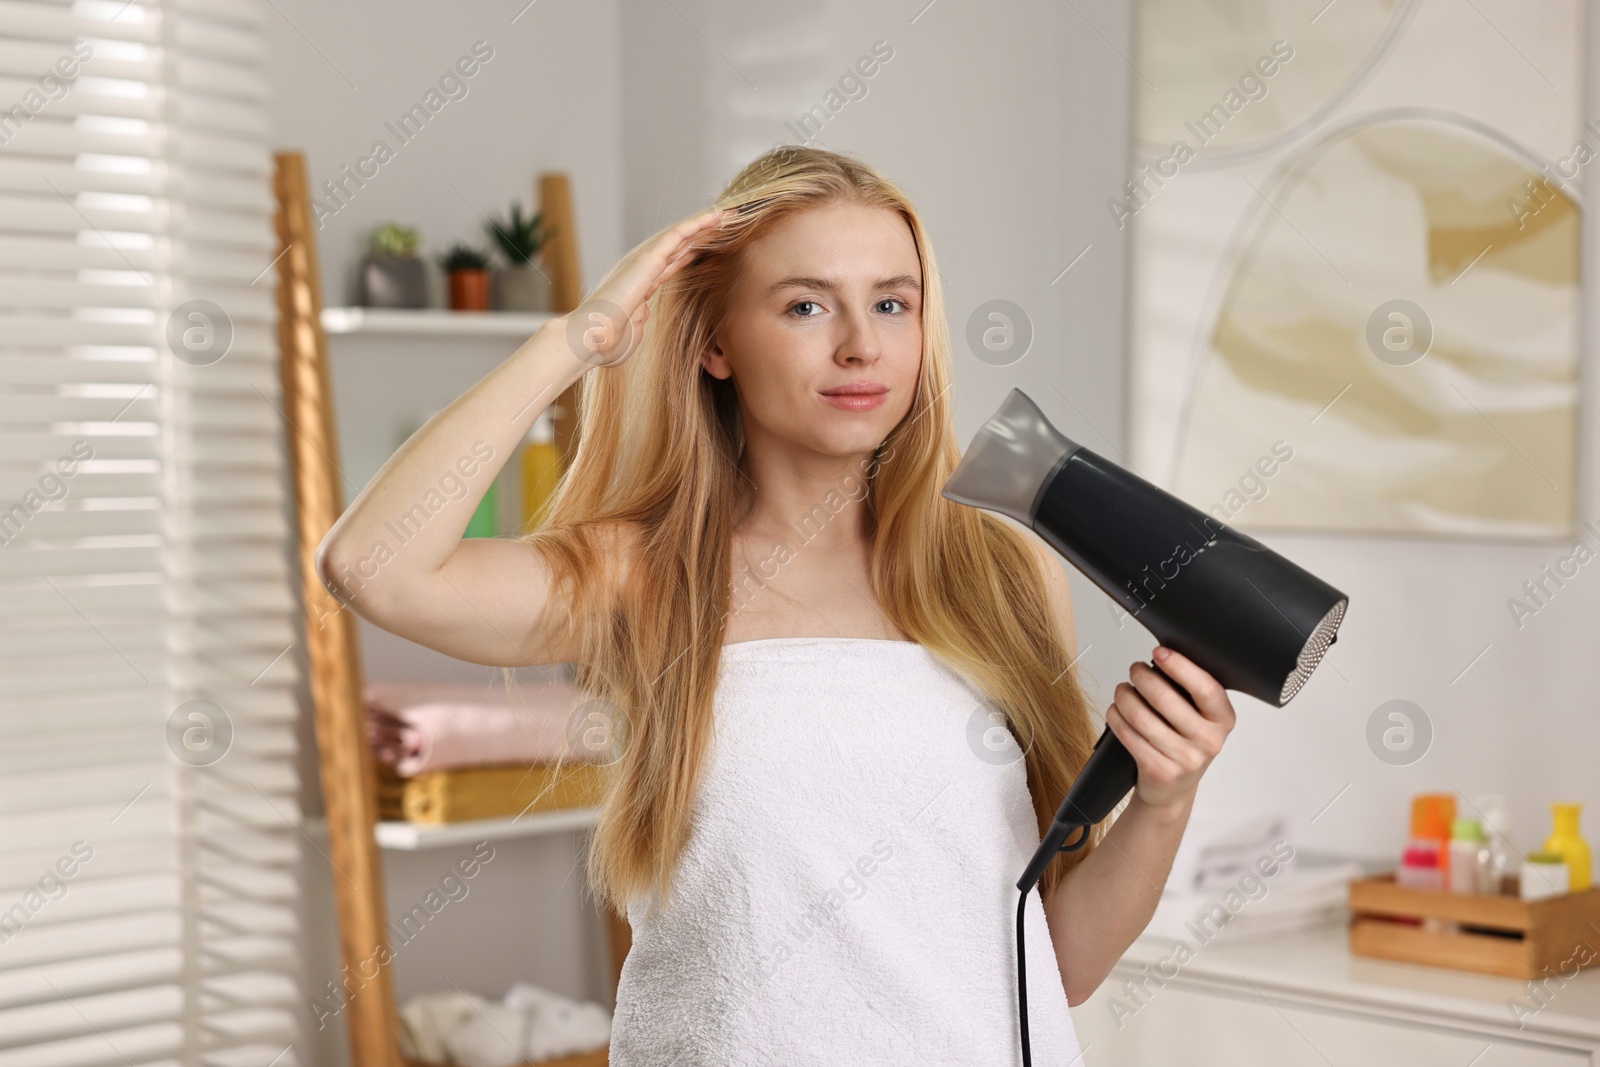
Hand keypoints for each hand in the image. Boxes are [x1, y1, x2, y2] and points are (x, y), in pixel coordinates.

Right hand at [564, 207, 726, 367]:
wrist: (588, 339)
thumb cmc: (605, 342)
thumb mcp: (631, 331)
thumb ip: (639, 319)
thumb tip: (643, 311)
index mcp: (642, 284)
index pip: (674, 262)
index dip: (695, 251)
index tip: (715, 244)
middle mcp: (643, 268)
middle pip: (681, 245)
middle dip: (706, 233)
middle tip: (730, 222)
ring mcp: (644, 261)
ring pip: (681, 235)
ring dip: (706, 224)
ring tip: (729, 214)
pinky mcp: (646, 259)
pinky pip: (676, 236)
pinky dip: (696, 225)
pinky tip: (714, 218)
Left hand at [1105, 646, 1235, 812]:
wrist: (1172, 788)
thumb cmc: (1184, 743)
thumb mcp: (1200, 717)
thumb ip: (1190, 691)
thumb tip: (1163, 657)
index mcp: (1223, 719)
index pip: (1205, 687)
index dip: (1180, 666)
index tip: (1160, 653)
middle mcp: (1209, 740)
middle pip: (1166, 699)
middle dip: (1142, 677)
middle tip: (1134, 670)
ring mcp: (1186, 759)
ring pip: (1142, 717)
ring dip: (1124, 697)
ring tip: (1122, 690)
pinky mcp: (1161, 771)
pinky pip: (1130, 736)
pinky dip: (1116, 718)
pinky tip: (1116, 711)